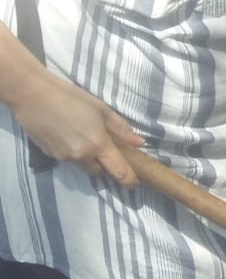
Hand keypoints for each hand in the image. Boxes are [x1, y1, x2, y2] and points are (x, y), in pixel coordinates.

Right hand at [8, 70, 142, 185]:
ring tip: (82, 136)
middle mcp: (81, 156)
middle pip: (99, 171)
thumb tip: (139, 143)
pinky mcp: (49, 155)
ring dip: (87, 158)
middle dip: (104, 165)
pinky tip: (67, 135)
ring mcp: (63, 157)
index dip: (129, 180)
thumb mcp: (102, 110)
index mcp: (98, 145)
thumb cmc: (72, 98)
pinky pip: (67, 159)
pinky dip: (71, 152)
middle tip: (104, 148)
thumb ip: (121, 129)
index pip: (118, 171)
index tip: (134, 183)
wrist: (33, 96)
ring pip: (82, 165)